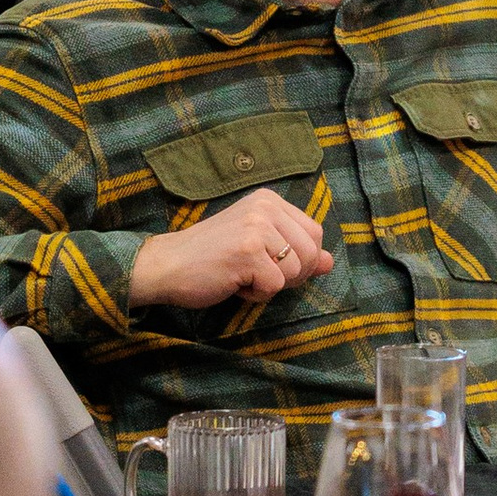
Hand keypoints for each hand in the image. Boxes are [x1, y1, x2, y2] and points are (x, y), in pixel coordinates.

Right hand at [130, 187, 332, 309]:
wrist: (167, 266)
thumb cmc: (212, 258)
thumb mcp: (259, 248)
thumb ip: (295, 252)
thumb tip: (329, 263)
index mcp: (269, 200)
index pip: (314, 233)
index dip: (301, 260)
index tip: (271, 264)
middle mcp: (265, 207)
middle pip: (310, 253)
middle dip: (290, 276)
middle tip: (257, 275)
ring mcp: (256, 228)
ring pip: (294, 272)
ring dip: (270, 285)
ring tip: (242, 276)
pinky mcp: (248, 252)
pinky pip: (274, 287)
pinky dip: (256, 295)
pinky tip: (233, 283)